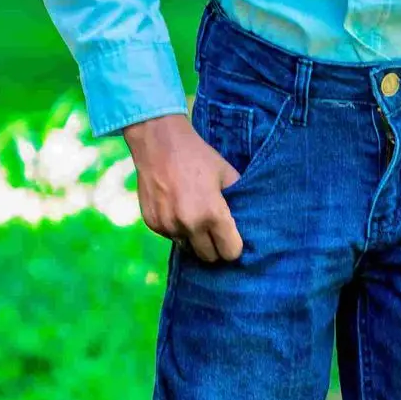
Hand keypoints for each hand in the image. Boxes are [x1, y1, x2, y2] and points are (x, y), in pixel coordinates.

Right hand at [122, 112, 244, 263]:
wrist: (159, 142)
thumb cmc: (198, 156)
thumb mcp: (227, 174)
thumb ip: (238, 199)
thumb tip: (247, 221)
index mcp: (212, 214)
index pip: (230, 252)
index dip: (233, 246)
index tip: (232, 238)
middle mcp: (189, 225)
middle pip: (209, 257)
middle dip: (215, 247)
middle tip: (215, 231)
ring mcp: (168, 226)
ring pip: (188, 247)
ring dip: (194, 238)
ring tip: (194, 214)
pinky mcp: (152, 223)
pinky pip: (170, 236)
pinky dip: (176, 228)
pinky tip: (176, 206)